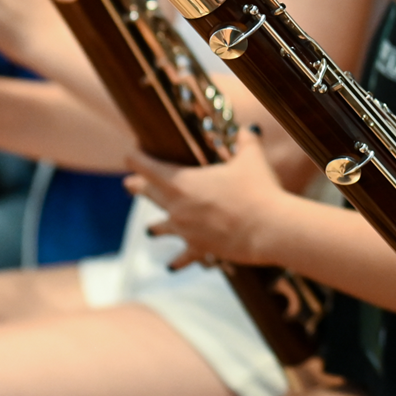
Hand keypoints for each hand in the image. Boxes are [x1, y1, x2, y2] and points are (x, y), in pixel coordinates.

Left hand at [125, 128, 293, 270]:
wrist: (268, 228)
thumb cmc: (257, 189)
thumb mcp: (252, 158)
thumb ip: (246, 141)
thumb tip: (249, 128)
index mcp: (182, 182)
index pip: (148, 167)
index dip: (137, 158)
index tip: (130, 153)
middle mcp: (176, 208)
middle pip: (149, 195)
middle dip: (138, 187)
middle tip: (128, 184)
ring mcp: (185, 231)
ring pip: (160, 228)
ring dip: (155, 228)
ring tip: (150, 231)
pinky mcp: (199, 249)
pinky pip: (183, 257)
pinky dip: (177, 262)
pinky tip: (171, 267)